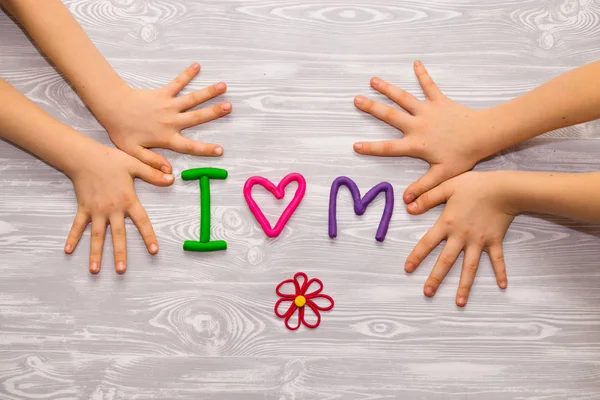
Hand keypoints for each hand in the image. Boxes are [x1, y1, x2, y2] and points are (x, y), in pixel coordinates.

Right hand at [63, 144, 174, 273]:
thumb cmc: (111, 160)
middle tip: (122, 270)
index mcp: (128, 200)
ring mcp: (96, 210)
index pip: (142, 221)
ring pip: (96, 235)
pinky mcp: (83, 208)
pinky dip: (72, 237)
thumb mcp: (135, 165)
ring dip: (96, 253)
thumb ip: (153, 173)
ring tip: (95, 270)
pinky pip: (78, 225)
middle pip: (118, 235)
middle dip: (120, 253)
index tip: (154, 251)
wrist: (85, 156)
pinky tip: (68, 250)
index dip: (148, 236)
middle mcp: (112, 209)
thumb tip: (172, 178)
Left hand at [99, 63, 231, 173]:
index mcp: (166, 137)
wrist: (112, 107)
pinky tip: (197, 66)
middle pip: (197, 117)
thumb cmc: (122, 131)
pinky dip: (187, 74)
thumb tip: (169, 173)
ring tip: (223, 86)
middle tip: (229, 107)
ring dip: (208, 92)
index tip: (221, 150)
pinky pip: (177, 83)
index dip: (206, 149)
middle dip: (214, 112)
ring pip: (192, 99)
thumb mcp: (134, 152)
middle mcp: (171, 120)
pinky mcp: (163, 93)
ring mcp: (168, 105)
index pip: (190, 146)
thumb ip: (152, 162)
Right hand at [354, 60, 491, 203]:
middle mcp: (417, 125)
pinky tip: (416, 62)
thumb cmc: (463, 156)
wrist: (482, 135)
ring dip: (388, 88)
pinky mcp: (439, 101)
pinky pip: (429, 86)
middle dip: (372, 108)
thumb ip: (424, 187)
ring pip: (404, 97)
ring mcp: (427, 110)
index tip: (355, 146)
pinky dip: (423, 74)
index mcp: (416, 144)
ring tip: (373, 80)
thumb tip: (408, 202)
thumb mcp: (442, 175)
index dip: (371, 148)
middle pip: (390, 116)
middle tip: (356, 100)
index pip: (389, 147)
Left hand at [404, 171, 515, 306]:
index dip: (417, 256)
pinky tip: (502, 286)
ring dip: (464, 285)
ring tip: (459, 302)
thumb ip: (427, 197)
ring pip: (470, 267)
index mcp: (448, 223)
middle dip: (436, 278)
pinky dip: (500, 272)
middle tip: (428, 293)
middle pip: (446, 261)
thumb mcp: (447, 187)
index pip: (427, 243)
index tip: (408, 269)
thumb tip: (409, 207)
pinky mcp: (495, 241)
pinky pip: (497, 260)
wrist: (503, 188)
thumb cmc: (474, 185)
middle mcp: (462, 236)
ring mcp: (479, 241)